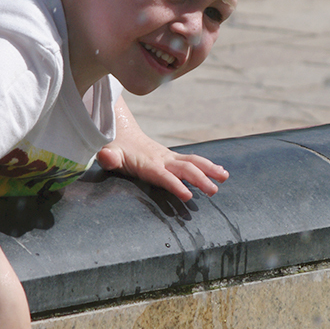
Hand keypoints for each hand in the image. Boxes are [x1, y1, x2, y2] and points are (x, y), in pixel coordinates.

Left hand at [97, 136, 227, 201]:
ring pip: (193, 162)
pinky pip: (194, 161)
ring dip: (210, 169)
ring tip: (224, 178)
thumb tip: (105, 156)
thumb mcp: (108, 153)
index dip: (175, 184)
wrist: (123, 133)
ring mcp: (170, 158)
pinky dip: (209, 166)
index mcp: (148, 163)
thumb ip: (108, 157)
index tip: (188, 195)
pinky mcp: (174, 159)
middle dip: (200, 179)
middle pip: (184, 169)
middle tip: (213, 191)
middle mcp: (162, 159)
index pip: (163, 175)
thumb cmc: (115, 149)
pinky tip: (221, 173)